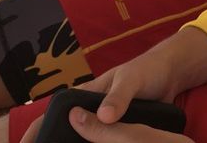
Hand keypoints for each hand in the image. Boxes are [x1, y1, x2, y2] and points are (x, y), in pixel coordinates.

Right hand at [22, 29, 206, 141]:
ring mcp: (103, 121)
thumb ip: (119, 98)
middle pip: (64, 131)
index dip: (36, 130)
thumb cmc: (145, 71)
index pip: (53, 113)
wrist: (169, 74)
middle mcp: (90, 109)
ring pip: (82, 139)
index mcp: (85, 95)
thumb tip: (104, 117)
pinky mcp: (118, 130)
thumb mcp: (131, 81)